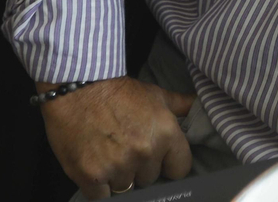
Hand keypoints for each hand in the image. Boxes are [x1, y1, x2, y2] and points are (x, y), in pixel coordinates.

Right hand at [37, 76, 194, 199]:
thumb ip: (181, 105)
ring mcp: (117, 166)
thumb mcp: (156, 94)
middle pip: (150, 179)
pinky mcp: (91, 176)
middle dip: (139, 168)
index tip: (157, 158)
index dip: (168, 165)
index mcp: (165, 134)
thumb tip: (200, 106)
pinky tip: (94, 168)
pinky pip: (101, 197)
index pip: (180, 170)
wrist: (77, 87)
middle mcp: (144, 153)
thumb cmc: (118, 91)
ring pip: (125, 187)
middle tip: (125, 149)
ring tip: (108, 154)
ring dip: (117, 176)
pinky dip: (97, 186)